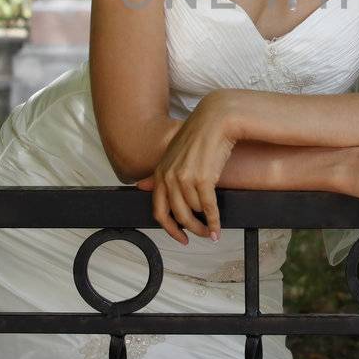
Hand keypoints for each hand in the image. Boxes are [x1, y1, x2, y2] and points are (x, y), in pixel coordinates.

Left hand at [133, 91, 238, 244]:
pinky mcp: (202, 178)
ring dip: (204, 224)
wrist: (216, 120)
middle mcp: (169, 177)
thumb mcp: (173, 155)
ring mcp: (185, 178)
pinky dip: (214, 221)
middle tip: (201, 235)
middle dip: (190, 230)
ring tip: (212, 228)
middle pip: (177, 216)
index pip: (159, 211)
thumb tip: (141, 186)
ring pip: (194, 212)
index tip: (181, 238)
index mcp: (160, 173)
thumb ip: (159, 174)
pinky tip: (217, 227)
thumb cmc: (198, 137)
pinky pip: (208, 208)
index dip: (170, 229)